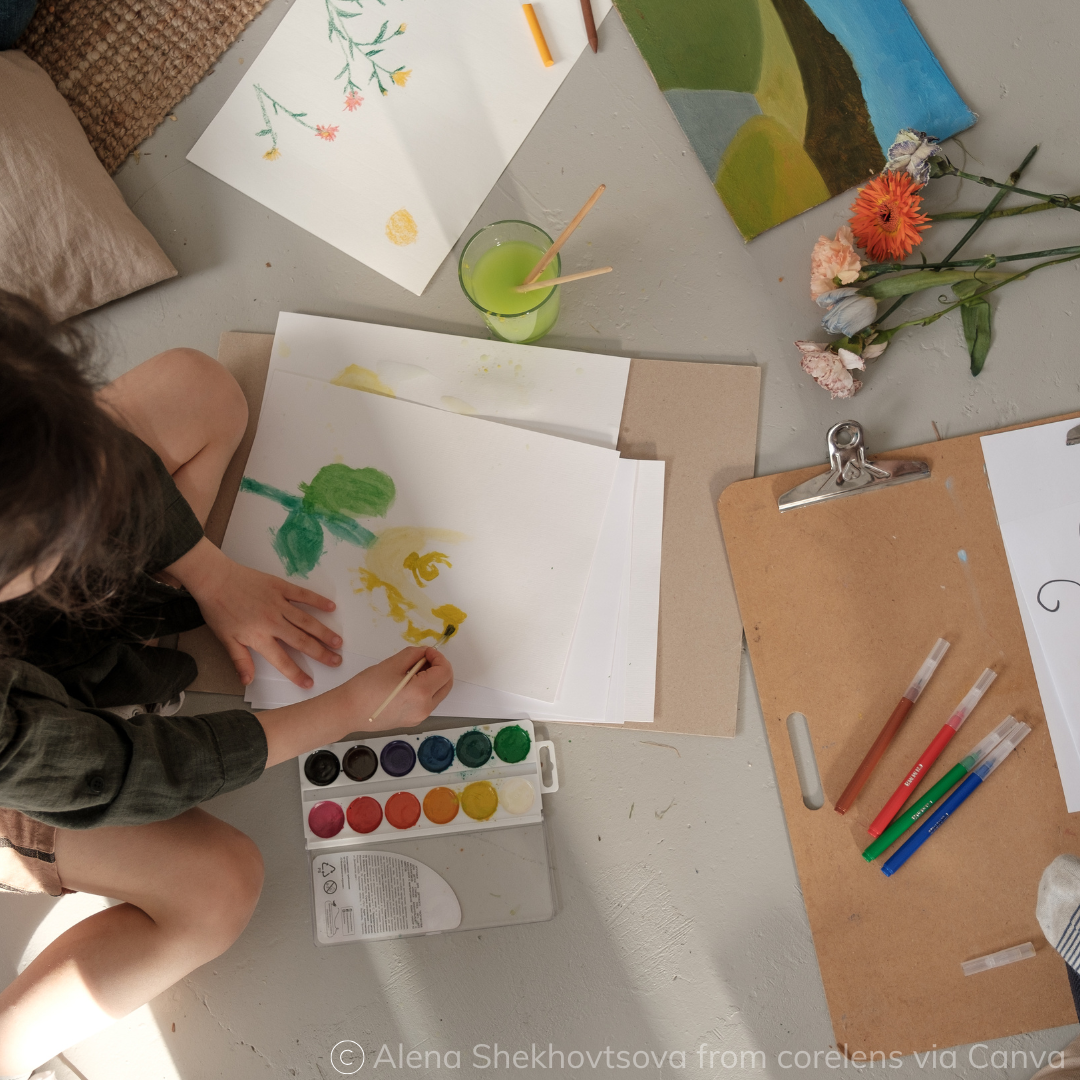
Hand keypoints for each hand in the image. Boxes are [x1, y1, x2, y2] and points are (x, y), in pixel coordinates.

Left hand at [167, 537, 341, 686]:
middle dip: (321, 653)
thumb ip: (240, 660)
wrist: (214, 579)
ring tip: (338, 642)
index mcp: (259, 637)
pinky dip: (318, 601)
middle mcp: (273, 622)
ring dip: (324, 632)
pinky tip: (331, 607)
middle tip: (336, 661)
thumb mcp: (225, 639)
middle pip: (301, 641)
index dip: (296, 673)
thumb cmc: (218, 610)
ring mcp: (279, 603)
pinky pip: (303, 595)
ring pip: (306, 620)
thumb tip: (247, 681)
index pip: (282, 660)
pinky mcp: (280, 587)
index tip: (310, 683)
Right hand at [255, 647, 453, 766]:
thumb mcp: (392, 663)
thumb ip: (414, 655)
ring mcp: (419, 717)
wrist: (347, 711)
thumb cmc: (366, 686)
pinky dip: (426, 690)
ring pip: (438, 694)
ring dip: (433, 679)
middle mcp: (425, 708)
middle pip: (446, 684)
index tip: (425, 652)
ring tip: (414, 670)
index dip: (438, 658)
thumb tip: (425, 653)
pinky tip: (408, 683)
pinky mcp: (412, 721)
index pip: (445, 671)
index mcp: (421, 692)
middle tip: (424, 659)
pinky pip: (428, 702)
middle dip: (440, 668)